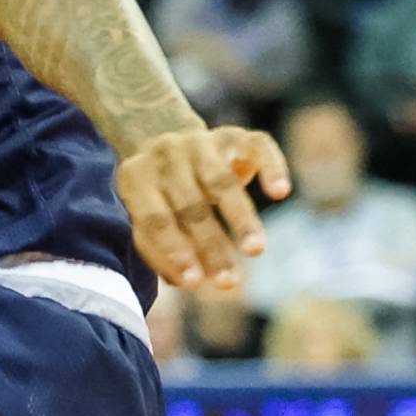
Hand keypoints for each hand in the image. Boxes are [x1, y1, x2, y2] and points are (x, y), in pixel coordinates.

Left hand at [115, 124, 288, 292]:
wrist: (163, 132)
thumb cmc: (157, 193)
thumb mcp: (148, 214)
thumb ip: (159, 247)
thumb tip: (184, 280)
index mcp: (135, 177)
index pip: (153, 219)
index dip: (173, 252)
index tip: (194, 283)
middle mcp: (166, 154)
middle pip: (190, 205)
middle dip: (210, 246)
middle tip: (229, 282)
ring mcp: (200, 140)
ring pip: (221, 181)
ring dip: (241, 219)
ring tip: (255, 250)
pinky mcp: (234, 135)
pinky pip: (257, 147)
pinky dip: (271, 168)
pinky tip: (280, 192)